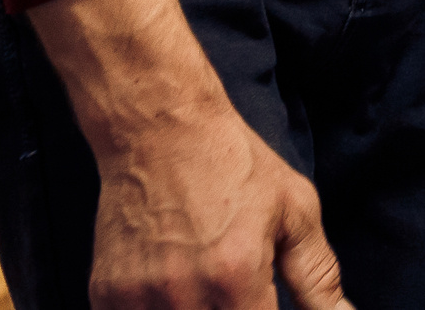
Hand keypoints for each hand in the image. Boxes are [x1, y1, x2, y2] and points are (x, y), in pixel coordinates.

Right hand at [88, 103, 349, 309]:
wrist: (162, 131)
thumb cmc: (236, 167)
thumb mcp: (295, 211)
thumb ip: (318, 276)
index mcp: (236, 276)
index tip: (268, 306)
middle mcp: (183, 294)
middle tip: (239, 294)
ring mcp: (137, 298)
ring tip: (210, 288)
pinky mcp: (106, 295)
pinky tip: (177, 291)